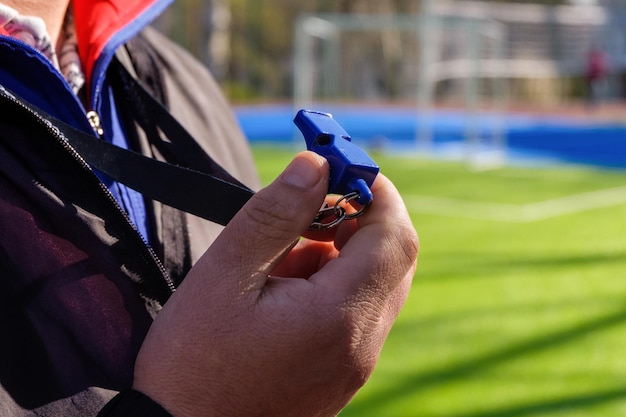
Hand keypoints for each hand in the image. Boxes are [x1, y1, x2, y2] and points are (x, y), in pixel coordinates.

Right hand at [132, 151, 418, 416]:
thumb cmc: (192, 363)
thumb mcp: (225, 276)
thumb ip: (275, 215)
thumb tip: (316, 164)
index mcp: (339, 317)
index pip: (394, 235)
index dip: (374, 190)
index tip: (339, 163)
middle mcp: (362, 344)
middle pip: (393, 259)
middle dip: (357, 218)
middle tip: (306, 204)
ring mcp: (356, 363)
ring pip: (375, 284)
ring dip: (340, 252)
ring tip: (280, 259)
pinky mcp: (342, 373)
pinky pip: (358, 313)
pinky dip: (333, 284)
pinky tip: (283, 291)